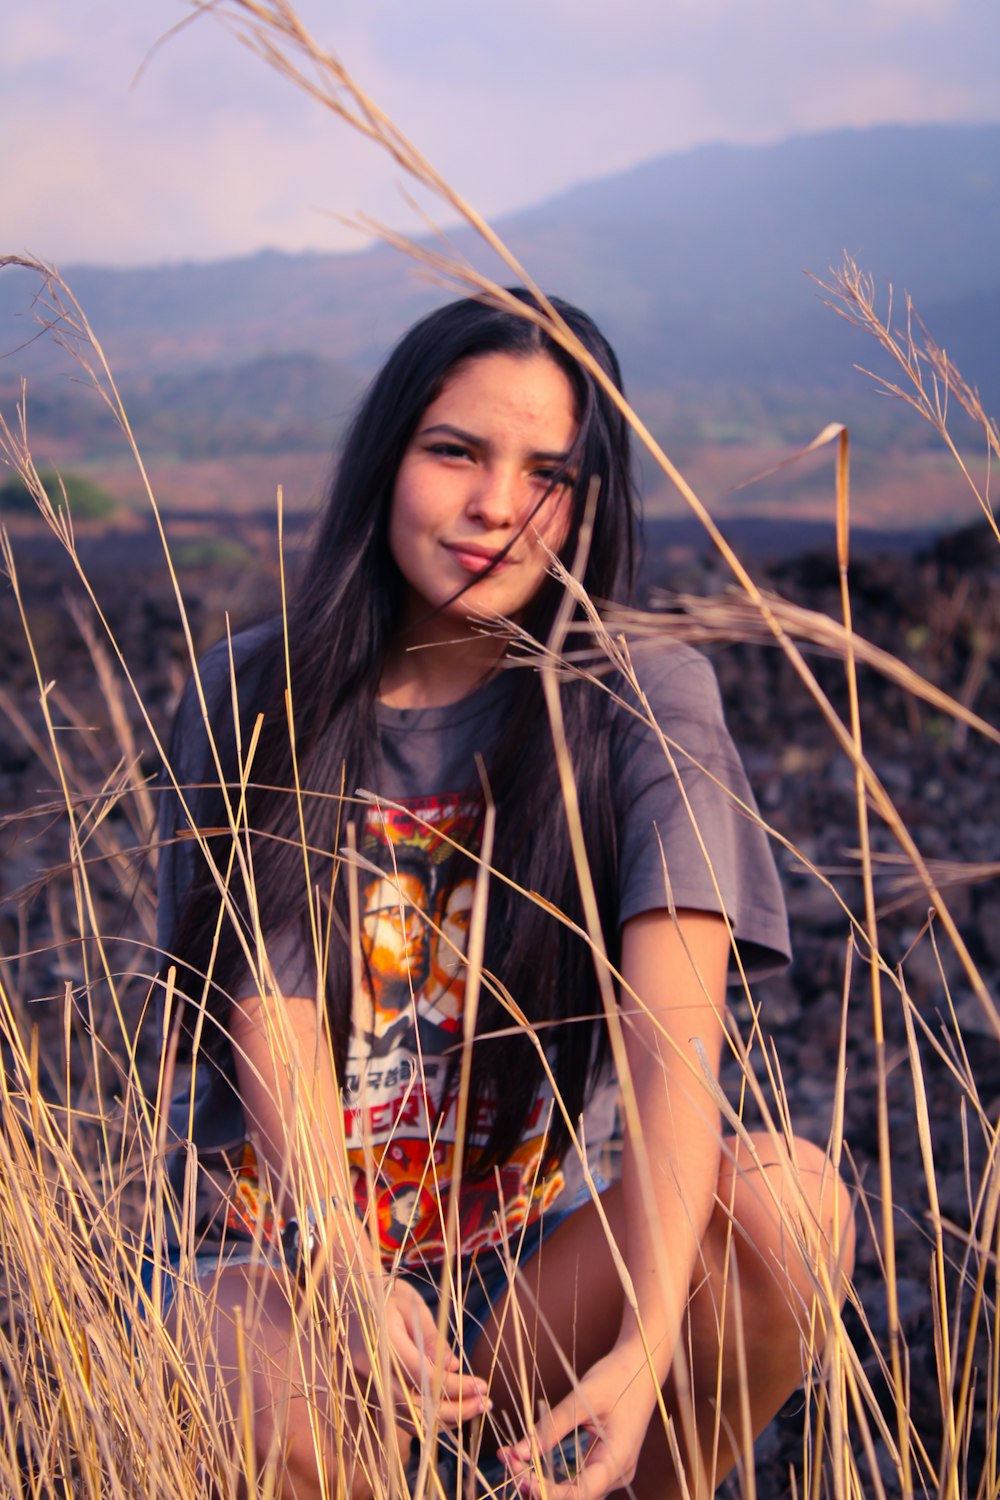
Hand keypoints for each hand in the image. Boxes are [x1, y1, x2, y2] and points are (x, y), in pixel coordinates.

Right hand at [343, 1276, 490, 1430]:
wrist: (350, 1295)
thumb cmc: (386, 1294)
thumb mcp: (412, 1305)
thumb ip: (431, 1339)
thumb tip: (453, 1367)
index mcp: (383, 1341)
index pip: (424, 1377)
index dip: (455, 1388)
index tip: (482, 1386)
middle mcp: (373, 1369)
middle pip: (416, 1407)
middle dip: (455, 1411)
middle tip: (485, 1403)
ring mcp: (368, 1382)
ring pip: (408, 1418)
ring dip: (444, 1419)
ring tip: (474, 1409)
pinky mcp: (371, 1390)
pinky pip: (401, 1414)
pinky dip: (428, 1417)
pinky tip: (451, 1409)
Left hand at [498, 1345, 657, 1499]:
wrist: (642, 1366)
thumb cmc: (617, 1377)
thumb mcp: (583, 1398)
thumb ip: (552, 1426)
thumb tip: (519, 1451)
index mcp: (618, 1460)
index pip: (579, 1494)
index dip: (547, 1493)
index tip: (519, 1477)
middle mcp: (617, 1473)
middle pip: (574, 1496)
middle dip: (538, 1484)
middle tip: (506, 1458)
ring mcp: (613, 1470)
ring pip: (574, 1490)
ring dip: (542, 1479)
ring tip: (512, 1457)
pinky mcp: (606, 1463)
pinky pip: (578, 1478)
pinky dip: (553, 1472)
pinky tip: (531, 1457)